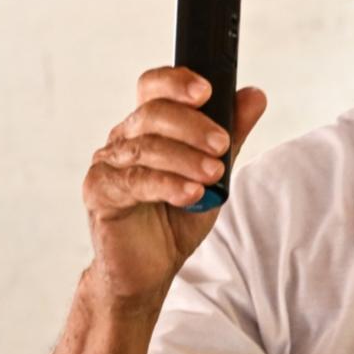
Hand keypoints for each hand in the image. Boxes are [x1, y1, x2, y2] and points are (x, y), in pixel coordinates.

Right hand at [82, 67, 266, 305]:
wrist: (148, 271)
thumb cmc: (173, 220)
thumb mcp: (212, 174)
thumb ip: (231, 136)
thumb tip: (254, 95)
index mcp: (145, 126)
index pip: (153, 87)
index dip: (176, 82)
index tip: (207, 91)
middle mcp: (122, 139)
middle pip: (152, 113)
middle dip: (192, 126)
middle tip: (221, 145)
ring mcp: (107, 164)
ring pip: (147, 147)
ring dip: (185, 158)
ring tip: (213, 174)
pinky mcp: (99, 192)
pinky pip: (135, 181)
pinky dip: (168, 184)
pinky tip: (191, 194)